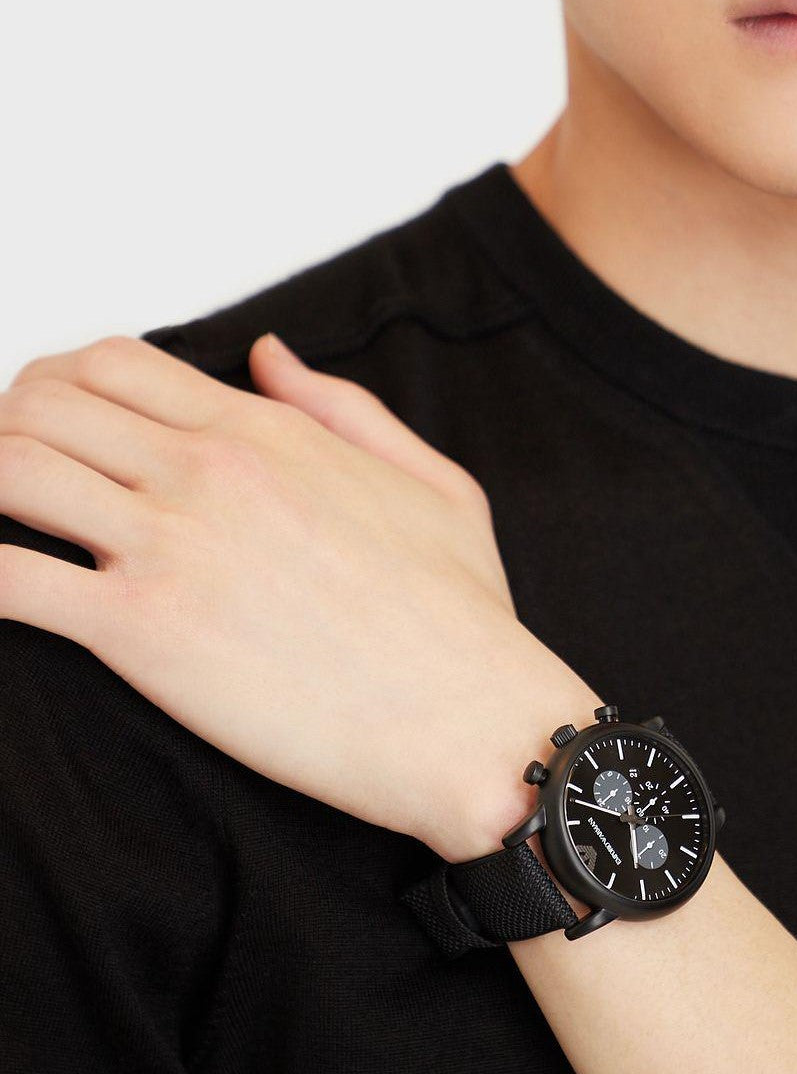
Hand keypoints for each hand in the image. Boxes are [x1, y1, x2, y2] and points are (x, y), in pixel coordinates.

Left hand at [0, 332, 595, 859]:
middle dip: (7, 430)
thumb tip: (268, 354)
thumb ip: (343, 406)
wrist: (472, 719)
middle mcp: (207, 471)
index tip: (62, 433)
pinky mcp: (143, 633)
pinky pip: (2, 582)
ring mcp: (170, 545)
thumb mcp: (434, 483)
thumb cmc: (462, 616)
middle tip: (18, 487)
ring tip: (5, 536)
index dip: (62, 387)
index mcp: (267, 432)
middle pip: (40, 402)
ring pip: (5, 470)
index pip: (113, 363)